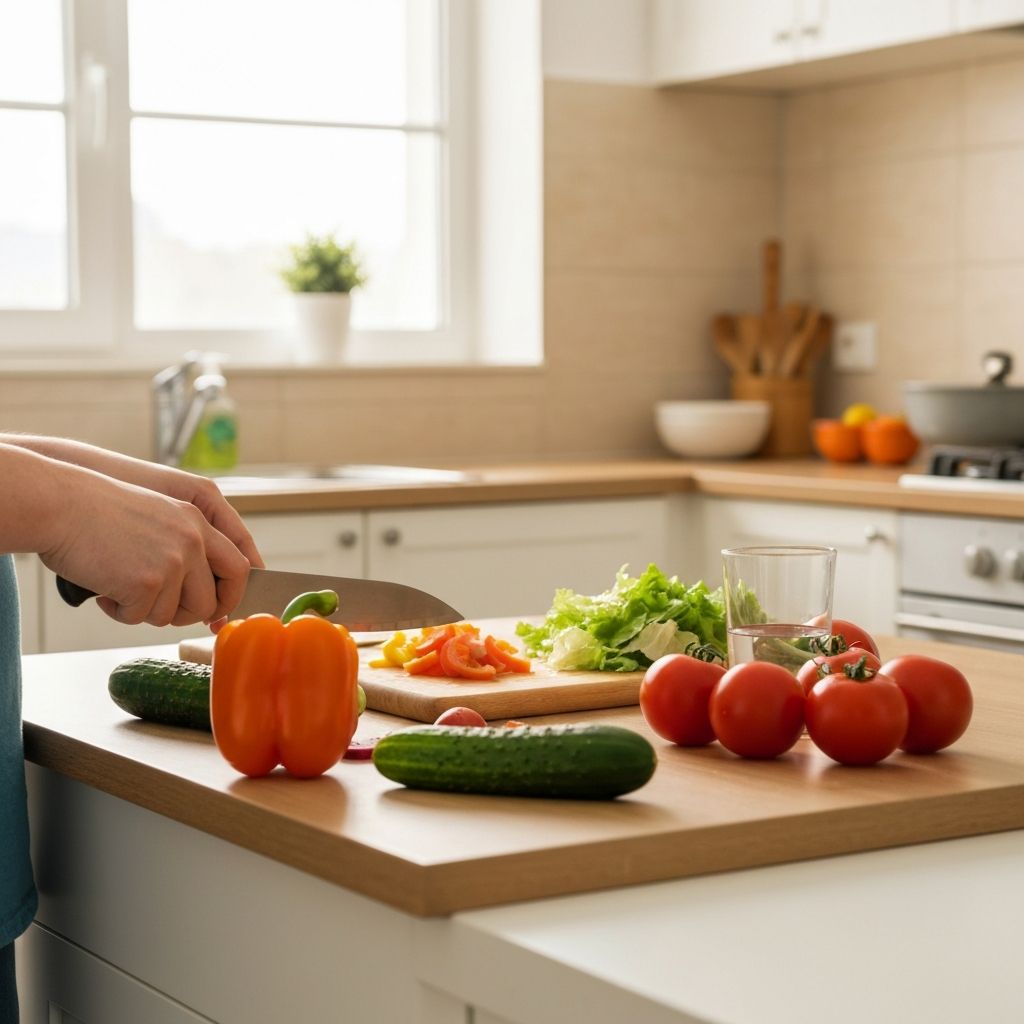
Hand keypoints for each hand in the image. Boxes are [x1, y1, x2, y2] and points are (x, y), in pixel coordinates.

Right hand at [41, 465, 251, 626]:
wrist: (59, 505)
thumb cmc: (96, 514)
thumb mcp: (156, 515)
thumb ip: (184, 546)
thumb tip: (204, 600)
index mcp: (197, 521)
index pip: (239, 566)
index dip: (232, 595)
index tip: (219, 611)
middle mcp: (192, 540)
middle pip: (212, 601)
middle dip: (189, 615)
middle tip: (163, 612)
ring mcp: (172, 561)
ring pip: (173, 615)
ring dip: (145, 611)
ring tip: (119, 589)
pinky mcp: (147, 582)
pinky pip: (140, 617)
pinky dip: (120, 612)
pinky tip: (104, 591)